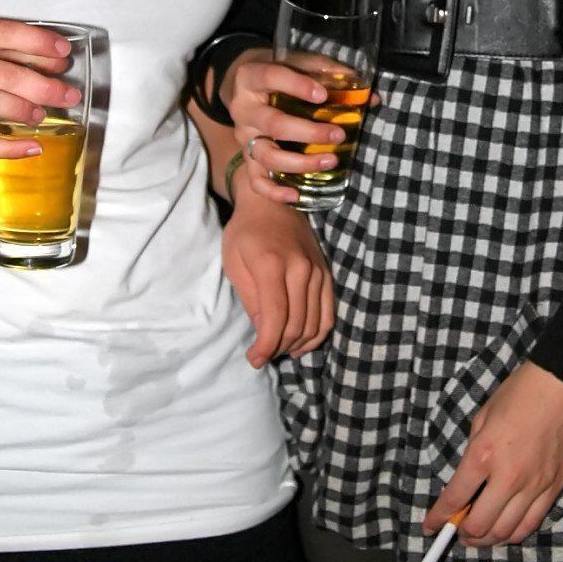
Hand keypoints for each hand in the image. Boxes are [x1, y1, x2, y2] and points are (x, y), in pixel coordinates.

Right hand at [0, 16, 76, 159]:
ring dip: (22, 109)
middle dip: (41, 84)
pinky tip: (30, 148)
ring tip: (44, 115)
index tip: (64, 54)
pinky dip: (5, 147)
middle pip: (0, 72)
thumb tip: (56, 63)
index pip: (3, 33)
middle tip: (68, 93)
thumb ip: (7, 49)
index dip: (38, 43)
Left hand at [221, 183, 334, 366]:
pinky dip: (316, 334)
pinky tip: (300, 343)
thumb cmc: (245, 232)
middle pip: (296, 325)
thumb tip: (265, 332)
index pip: (276, 318)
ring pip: (314, 324)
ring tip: (277, 349)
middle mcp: (301, 269)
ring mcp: (318, 271)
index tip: (254, 359)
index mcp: (273, 264)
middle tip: (261, 355)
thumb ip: (251, 299)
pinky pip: (328, 314)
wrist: (272, 202)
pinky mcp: (327, 274)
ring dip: (296, 345)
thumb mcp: (234, 263)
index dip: (266, 346)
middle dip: (277, 348)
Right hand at [224, 47, 345, 205]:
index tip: (323, 95)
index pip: (272, 77)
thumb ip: (328, 72)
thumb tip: (369, 96)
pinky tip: (297, 196)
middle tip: (338, 135)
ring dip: (300, 163)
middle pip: (273, 124)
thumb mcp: (297, 61)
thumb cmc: (280, 72)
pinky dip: (274, 192)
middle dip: (309, 133)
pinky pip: (256, 181)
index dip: (297, 86)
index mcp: (251, 77)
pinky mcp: (247, 159)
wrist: (246, 85)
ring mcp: (244, 137)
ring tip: (330, 161)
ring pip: (267, 156)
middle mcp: (243, 109)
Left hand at [422, 361, 562, 545]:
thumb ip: (473, 450)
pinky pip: (532, 524)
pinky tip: (505, 532)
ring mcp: (534, 486)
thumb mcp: (483, 416)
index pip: (455, 498)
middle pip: (480, 524)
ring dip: (487, 541)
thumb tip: (468, 480)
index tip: (431, 525)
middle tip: (456, 532)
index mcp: (483, 454)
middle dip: (463, 534)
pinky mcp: (554, 489)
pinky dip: (514, 534)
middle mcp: (507, 477)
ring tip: (478, 537)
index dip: (439, 517)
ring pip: (506, 532)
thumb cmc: (521, 393)